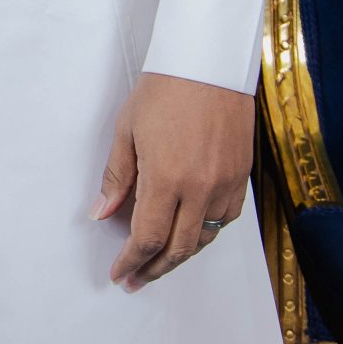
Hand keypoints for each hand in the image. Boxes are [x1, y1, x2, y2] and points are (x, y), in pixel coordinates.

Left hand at [92, 71, 253, 292]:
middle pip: (178, 248)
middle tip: (137, 279)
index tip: (120, 274)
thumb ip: (117, 178)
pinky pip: (226, 219)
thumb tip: (101, 214)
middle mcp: (200, 188)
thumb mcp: (127, 131)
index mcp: (167, 178)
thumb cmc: (163, 91)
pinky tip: (192, 232)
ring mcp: (225, 184)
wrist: (208, 64)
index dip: (132, 261)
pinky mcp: (241, 176)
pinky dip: (207, 233)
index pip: (148, 238)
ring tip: (160, 262)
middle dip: (154, 269)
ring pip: (204, 237)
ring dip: (181, 255)